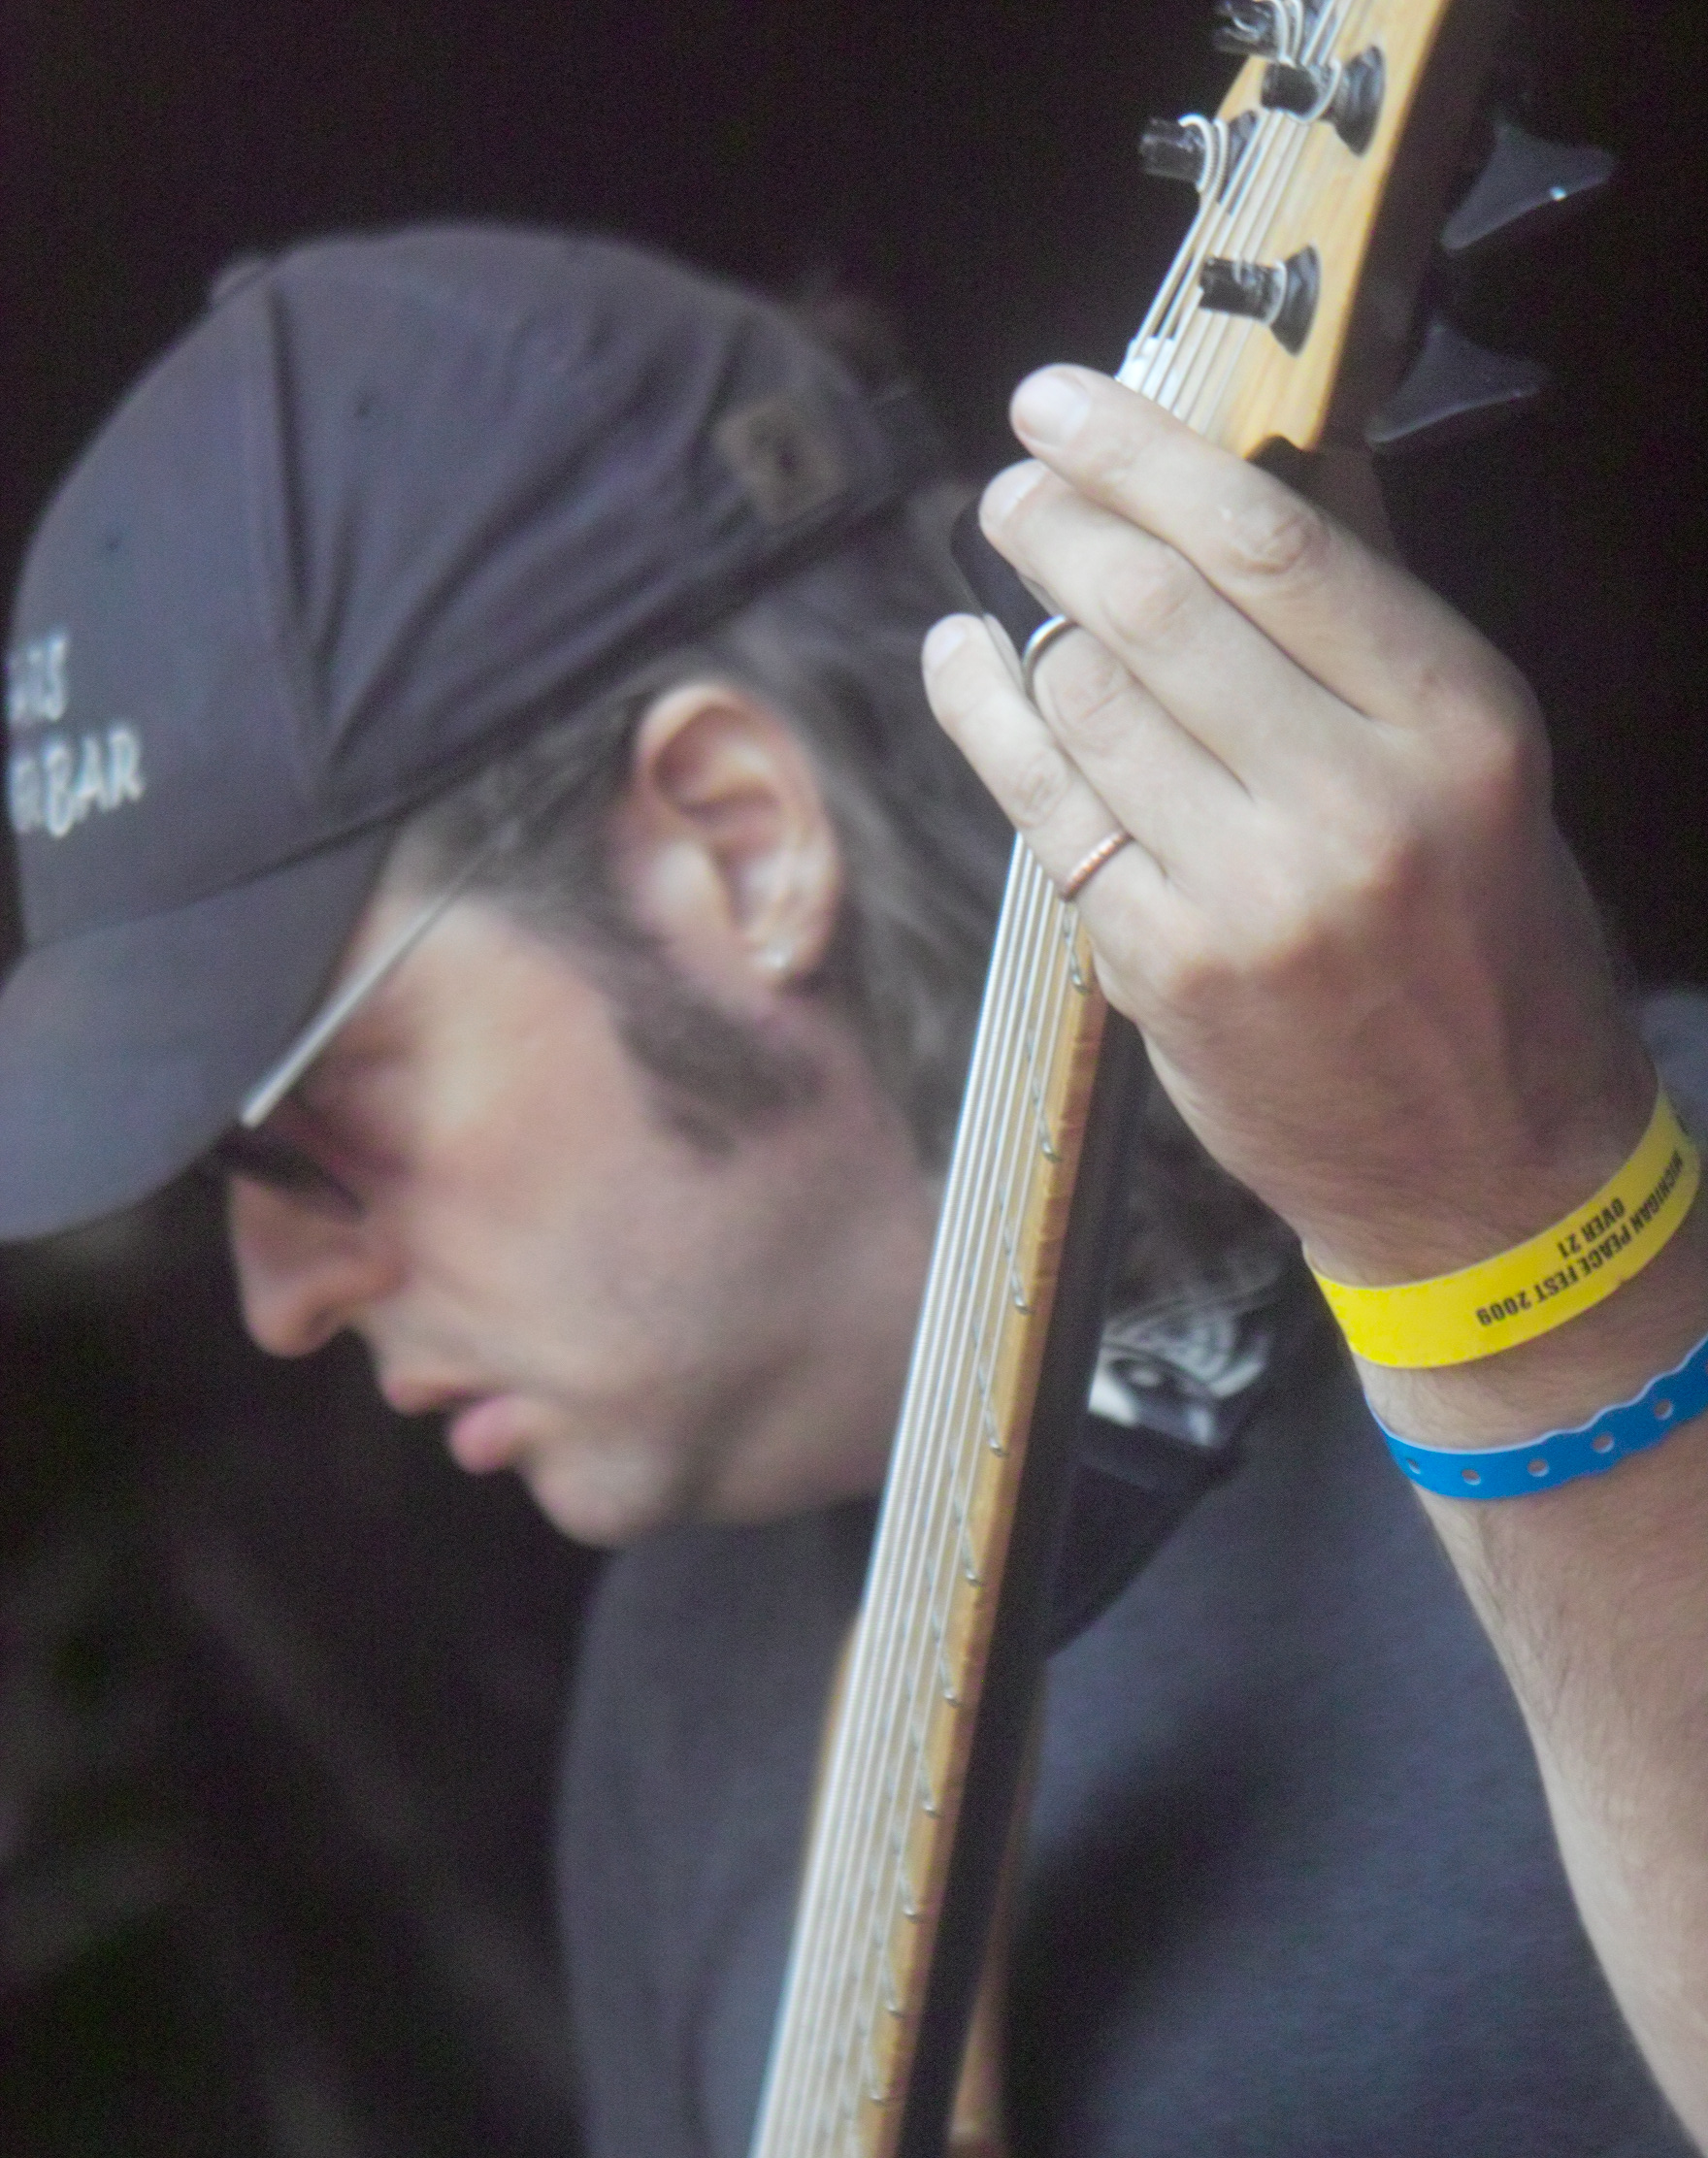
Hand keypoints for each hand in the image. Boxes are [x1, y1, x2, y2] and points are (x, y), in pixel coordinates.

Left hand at [923, 365, 1653, 1288]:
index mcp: (1457, 726)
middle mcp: (1357, 805)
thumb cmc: (1484, 948)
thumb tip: (1269, 459)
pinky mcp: (1163, 969)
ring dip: (1033, 625)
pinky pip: (1044, 807)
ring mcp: (1251, 897)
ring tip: (1023, 591)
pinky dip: (989, 716)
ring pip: (1083, 699)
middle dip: (1057, 519)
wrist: (1484, 1167)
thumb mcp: (1476, 766)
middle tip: (1014, 481)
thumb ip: (1372, 620)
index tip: (1063, 402)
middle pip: (1154, 607)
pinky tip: (968, 663)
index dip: (1140, 450)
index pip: (1269, 543)